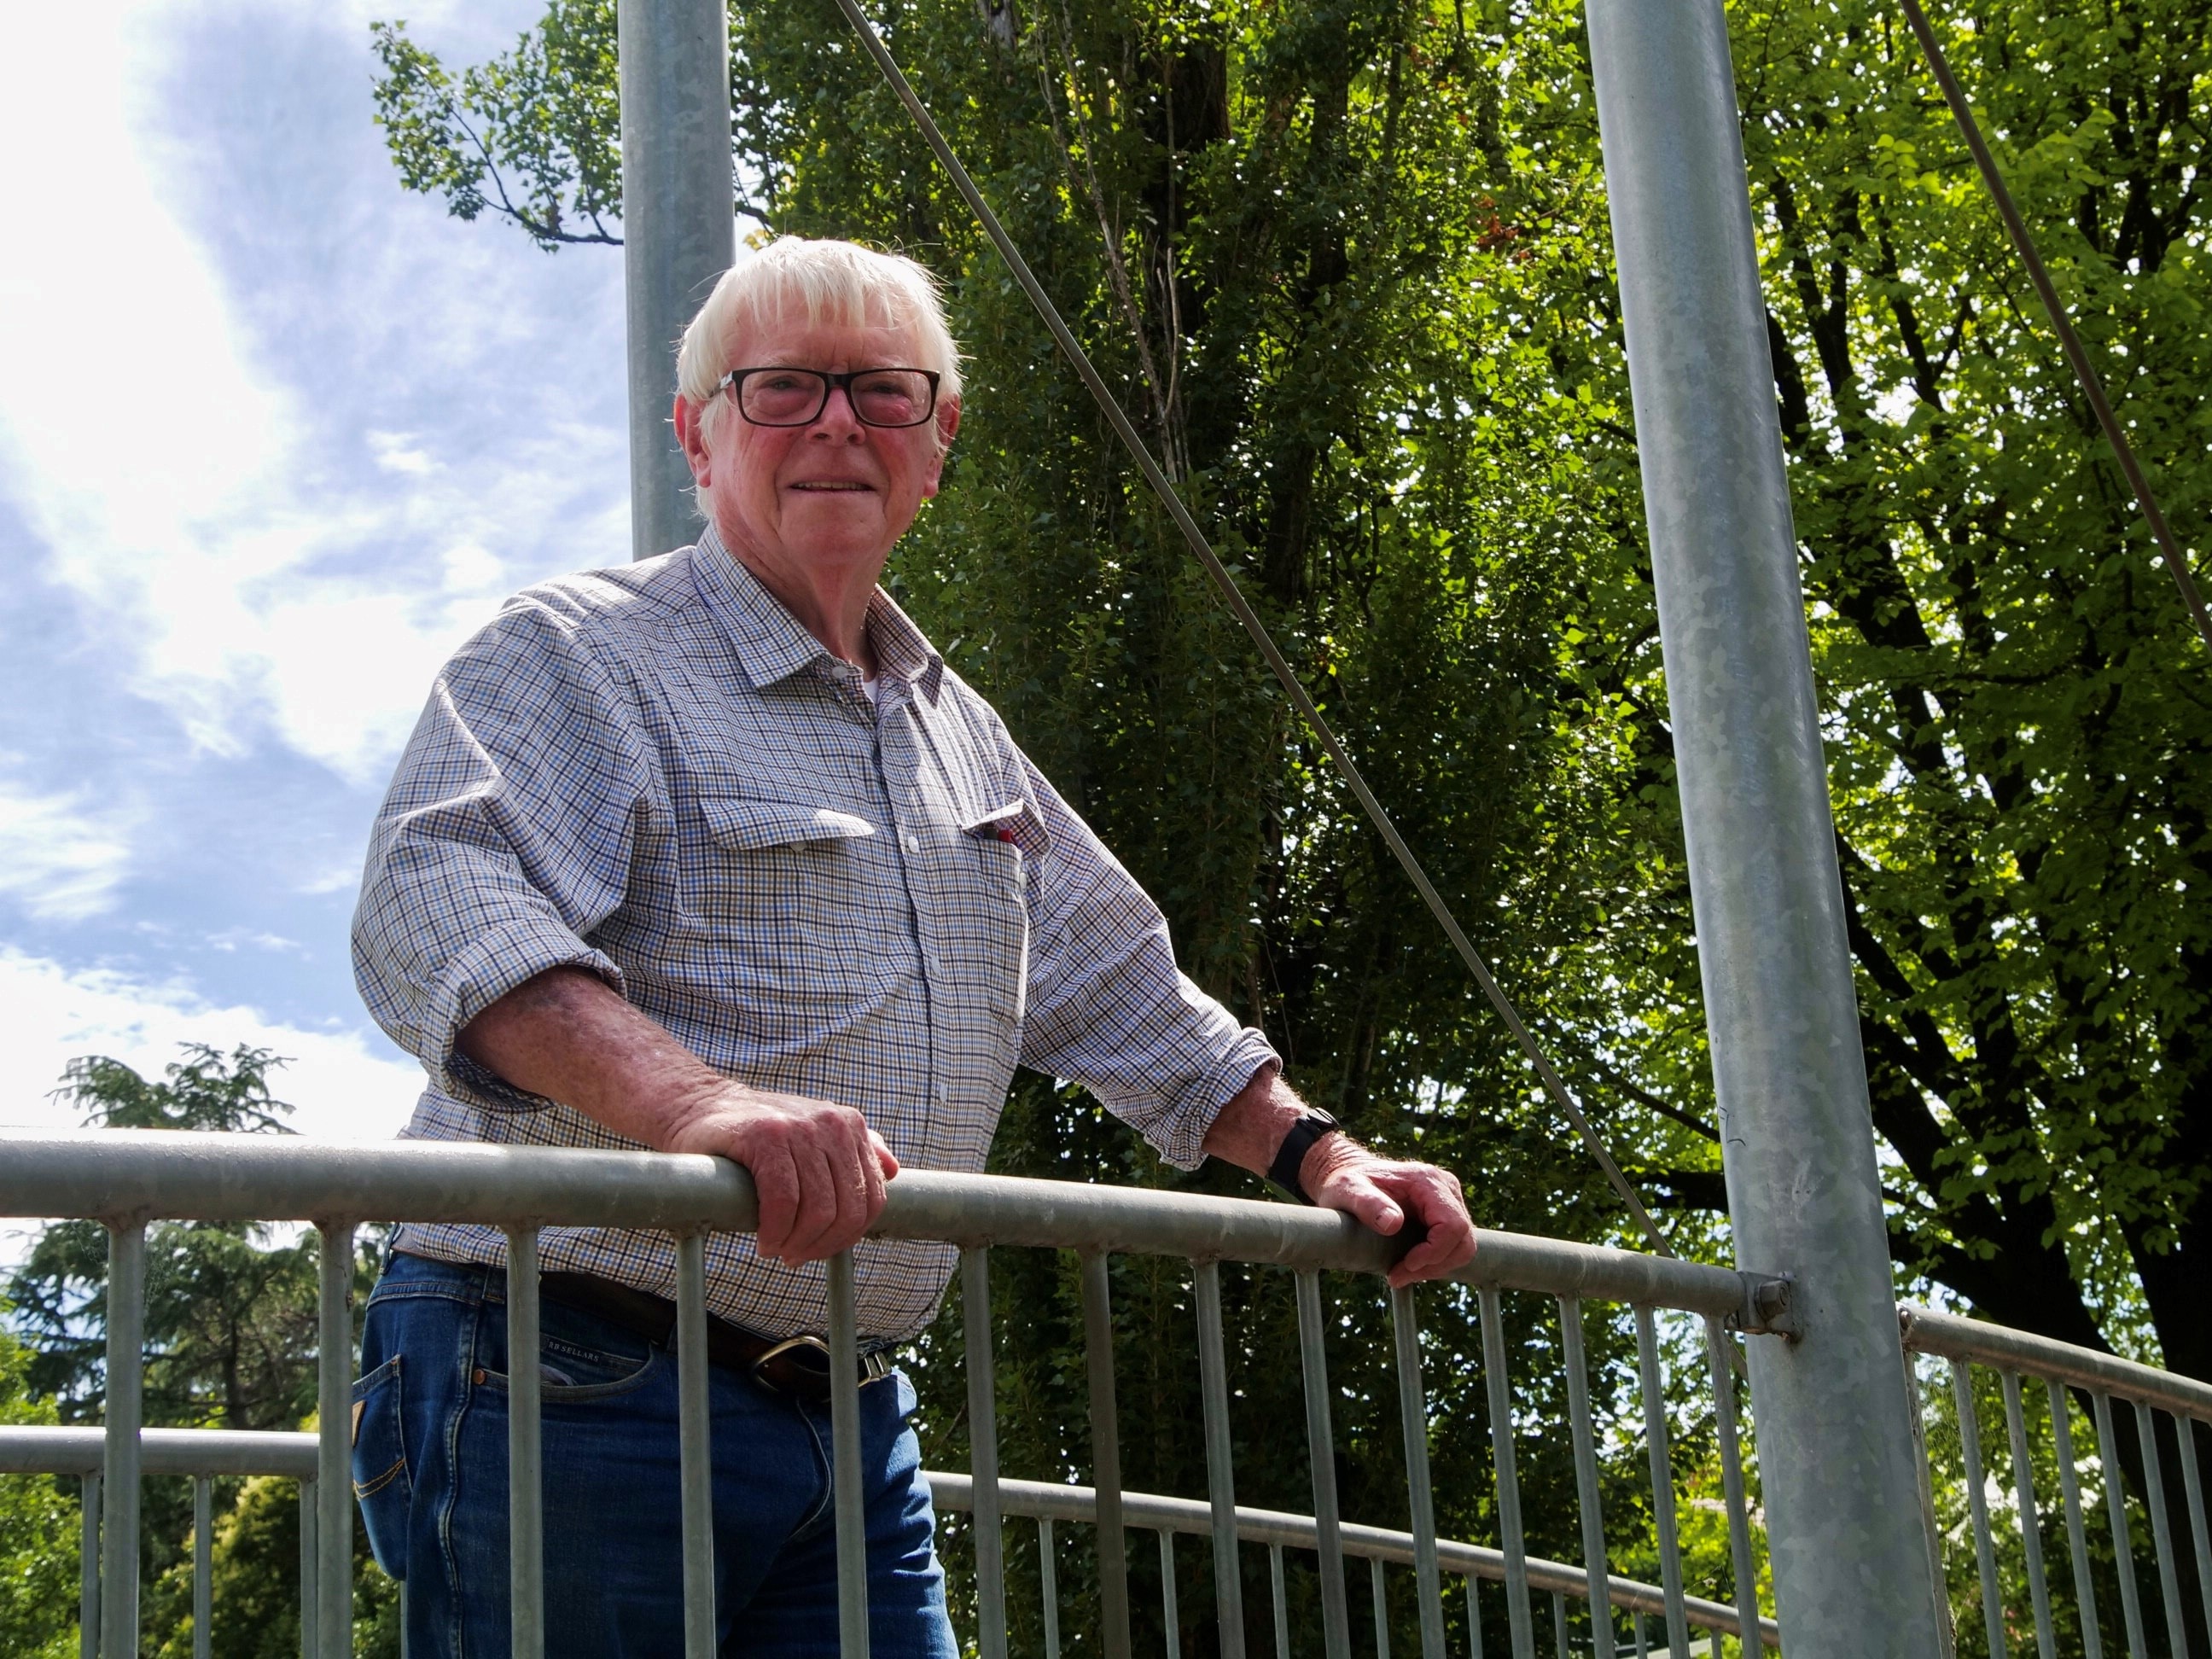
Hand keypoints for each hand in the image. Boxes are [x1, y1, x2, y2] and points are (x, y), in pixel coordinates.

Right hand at [662, 1083, 899, 1265]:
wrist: (699, 1108)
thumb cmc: (757, 1134)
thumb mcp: (813, 1136)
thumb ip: (855, 1151)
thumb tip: (894, 1170)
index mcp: (851, 1126)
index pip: (873, 1199)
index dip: (848, 1236)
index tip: (818, 1250)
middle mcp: (833, 1123)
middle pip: (847, 1209)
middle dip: (822, 1245)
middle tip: (794, 1256)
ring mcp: (800, 1127)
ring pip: (818, 1209)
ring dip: (795, 1242)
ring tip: (776, 1248)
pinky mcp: (766, 1136)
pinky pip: (783, 1201)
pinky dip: (775, 1231)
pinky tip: (765, 1240)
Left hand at [1302, 1136, 1476, 1289]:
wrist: (1350, 1173)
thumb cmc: (1347, 1182)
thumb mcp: (1348, 1191)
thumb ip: (1368, 1205)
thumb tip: (1393, 1224)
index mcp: (1427, 1181)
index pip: (1453, 1226)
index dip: (1434, 1253)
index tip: (1405, 1266)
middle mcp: (1445, 1188)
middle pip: (1463, 1240)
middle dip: (1434, 1265)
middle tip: (1398, 1276)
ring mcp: (1449, 1200)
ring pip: (1462, 1246)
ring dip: (1435, 1267)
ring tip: (1400, 1273)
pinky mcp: (1445, 1214)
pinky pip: (1453, 1246)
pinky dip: (1435, 1262)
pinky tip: (1408, 1265)